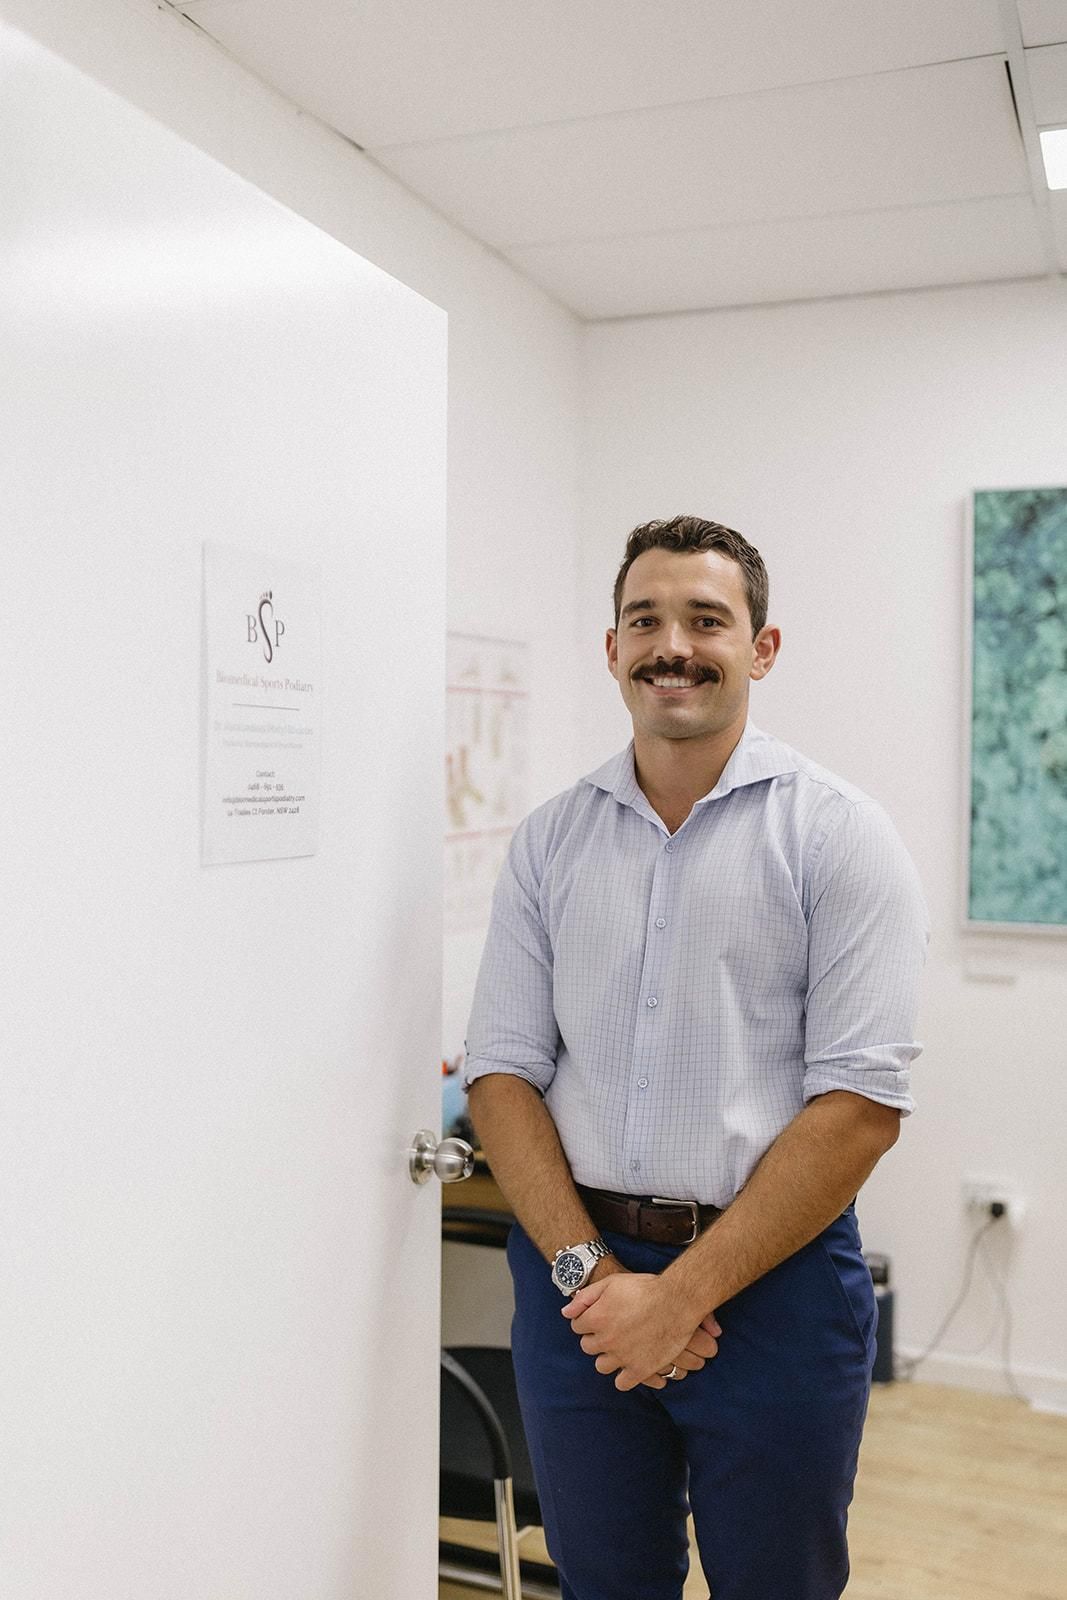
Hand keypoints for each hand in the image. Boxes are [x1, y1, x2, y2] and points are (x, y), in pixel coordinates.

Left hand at [562, 1271, 720, 1391]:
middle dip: (596, 1338)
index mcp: (597, 1318)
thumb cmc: (645, 1288)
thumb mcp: (612, 1283)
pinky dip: (624, 1377)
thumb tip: (566, 1312)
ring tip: (620, 1347)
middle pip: (588, 1346)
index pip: (577, 1326)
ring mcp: (623, 1357)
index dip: (588, 1320)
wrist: (677, 1301)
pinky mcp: (640, 1370)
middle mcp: (606, 1340)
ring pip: (602, 1366)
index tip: (599, 1317)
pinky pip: (621, 1383)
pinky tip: (631, 1365)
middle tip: (612, 1330)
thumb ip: (585, 1297)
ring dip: (608, 1358)